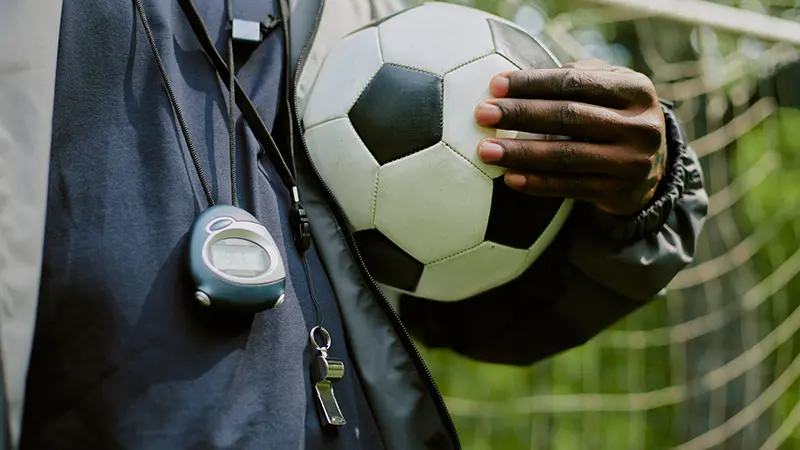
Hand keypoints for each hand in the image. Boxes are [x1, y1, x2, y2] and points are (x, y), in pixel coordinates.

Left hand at [474, 59, 667, 215]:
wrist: (652, 166)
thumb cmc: (613, 115)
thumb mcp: (608, 88)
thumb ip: (575, 77)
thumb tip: (516, 82)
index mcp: (636, 89)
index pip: (574, 82)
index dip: (532, 83)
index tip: (495, 85)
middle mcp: (640, 125)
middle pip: (568, 116)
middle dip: (520, 114)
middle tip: (482, 114)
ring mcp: (632, 161)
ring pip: (566, 156)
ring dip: (521, 153)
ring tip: (486, 151)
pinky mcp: (619, 191)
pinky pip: (570, 187)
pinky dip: (538, 183)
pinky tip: (510, 178)